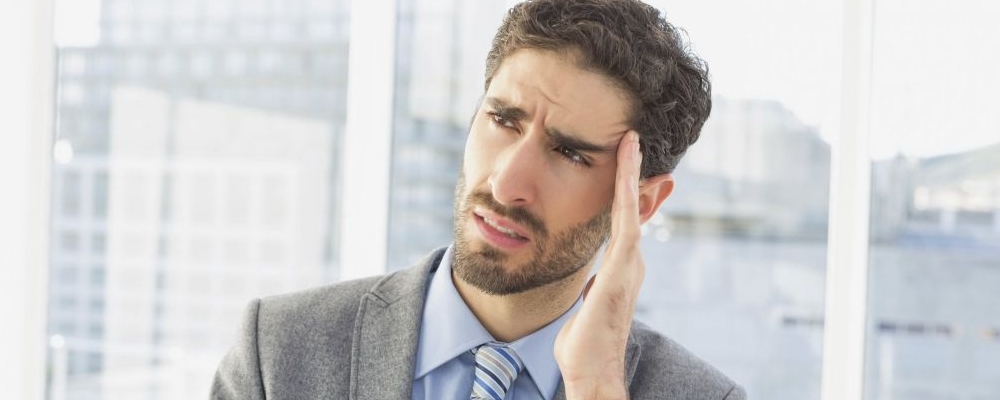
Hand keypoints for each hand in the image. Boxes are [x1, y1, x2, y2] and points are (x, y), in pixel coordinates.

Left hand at [554, 130, 643, 399]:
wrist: (591, 369)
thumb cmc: (584, 344)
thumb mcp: (588, 304)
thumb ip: (591, 289)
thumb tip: (589, 284)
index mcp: (620, 268)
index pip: (624, 220)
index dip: (625, 190)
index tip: (625, 162)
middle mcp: (630, 262)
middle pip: (634, 208)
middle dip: (636, 173)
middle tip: (635, 138)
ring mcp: (629, 265)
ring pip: (631, 209)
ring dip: (632, 174)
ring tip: (631, 142)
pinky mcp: (621, 269)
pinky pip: (626, 223)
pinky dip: (626, 194)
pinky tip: (627, 171)